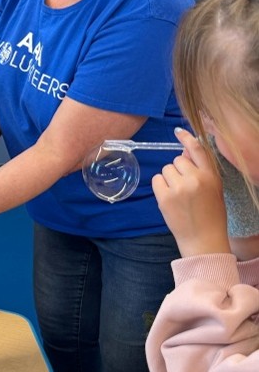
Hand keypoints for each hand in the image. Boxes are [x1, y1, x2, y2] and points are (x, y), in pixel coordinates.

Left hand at [151, 128, 229, 257]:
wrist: (203, 240)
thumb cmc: (210, 215)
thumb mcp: (213, 189)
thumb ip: (201, 170)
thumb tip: (184, 151)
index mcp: (211, 176)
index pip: (198, 150)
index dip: (187, 138)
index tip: (178, 131)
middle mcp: (195, 179)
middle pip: (177, 160)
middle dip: (178, 170)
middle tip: (184, 187)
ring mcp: (179, 188)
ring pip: (166, 169)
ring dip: (169, 179)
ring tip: (178, 195)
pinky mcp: (165, 197)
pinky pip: (157, 180)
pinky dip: (160, 187)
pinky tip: (169, 198)